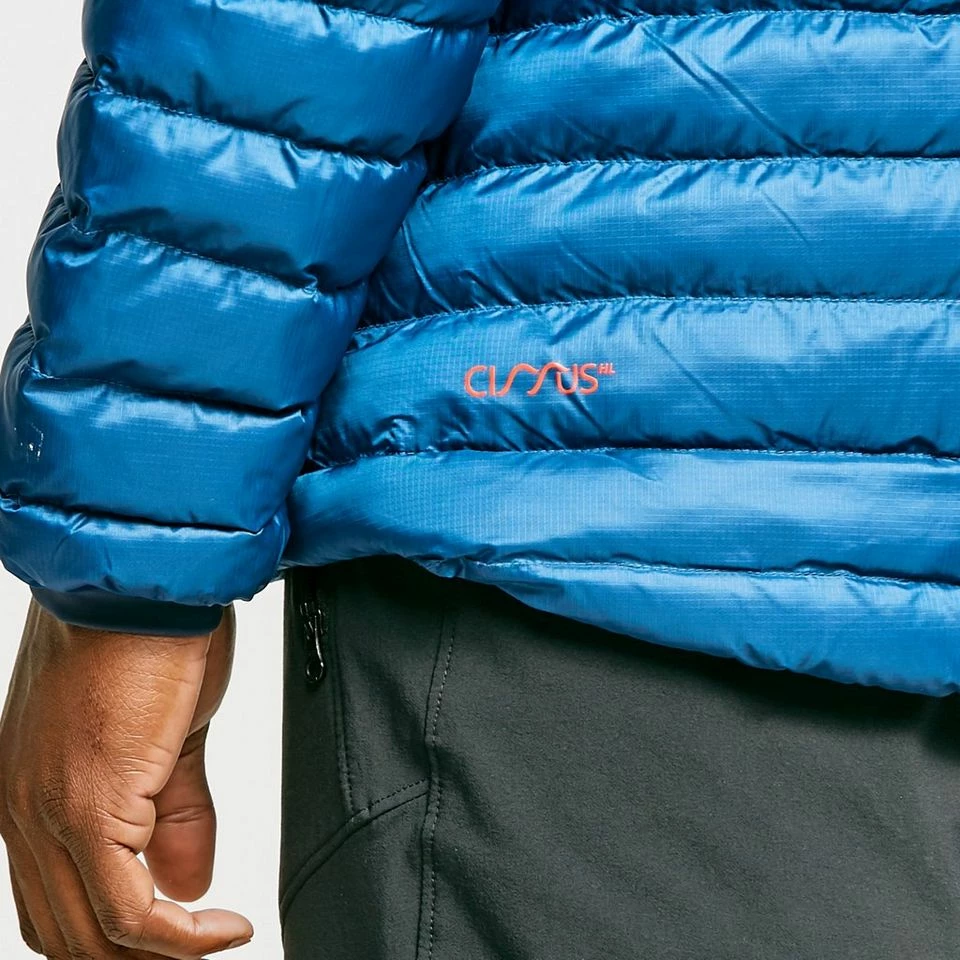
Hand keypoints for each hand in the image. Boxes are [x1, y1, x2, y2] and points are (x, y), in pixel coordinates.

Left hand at [0, 601, 252, 957]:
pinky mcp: (88, 807)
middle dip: (141, 957)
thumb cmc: (147, 634)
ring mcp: (47, 813)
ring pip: (92, 937)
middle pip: (69, 936)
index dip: (122, 938)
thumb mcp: (166, 738)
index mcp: (31, 792)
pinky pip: (130, 913)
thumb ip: (173, 814)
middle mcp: (22, 812)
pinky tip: (221, 928)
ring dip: (163, 955)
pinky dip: (180, 938)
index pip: (59, 904)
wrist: (147, 582)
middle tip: (200, 948)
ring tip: (217, 941)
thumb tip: (188, 883)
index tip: (184, 934)